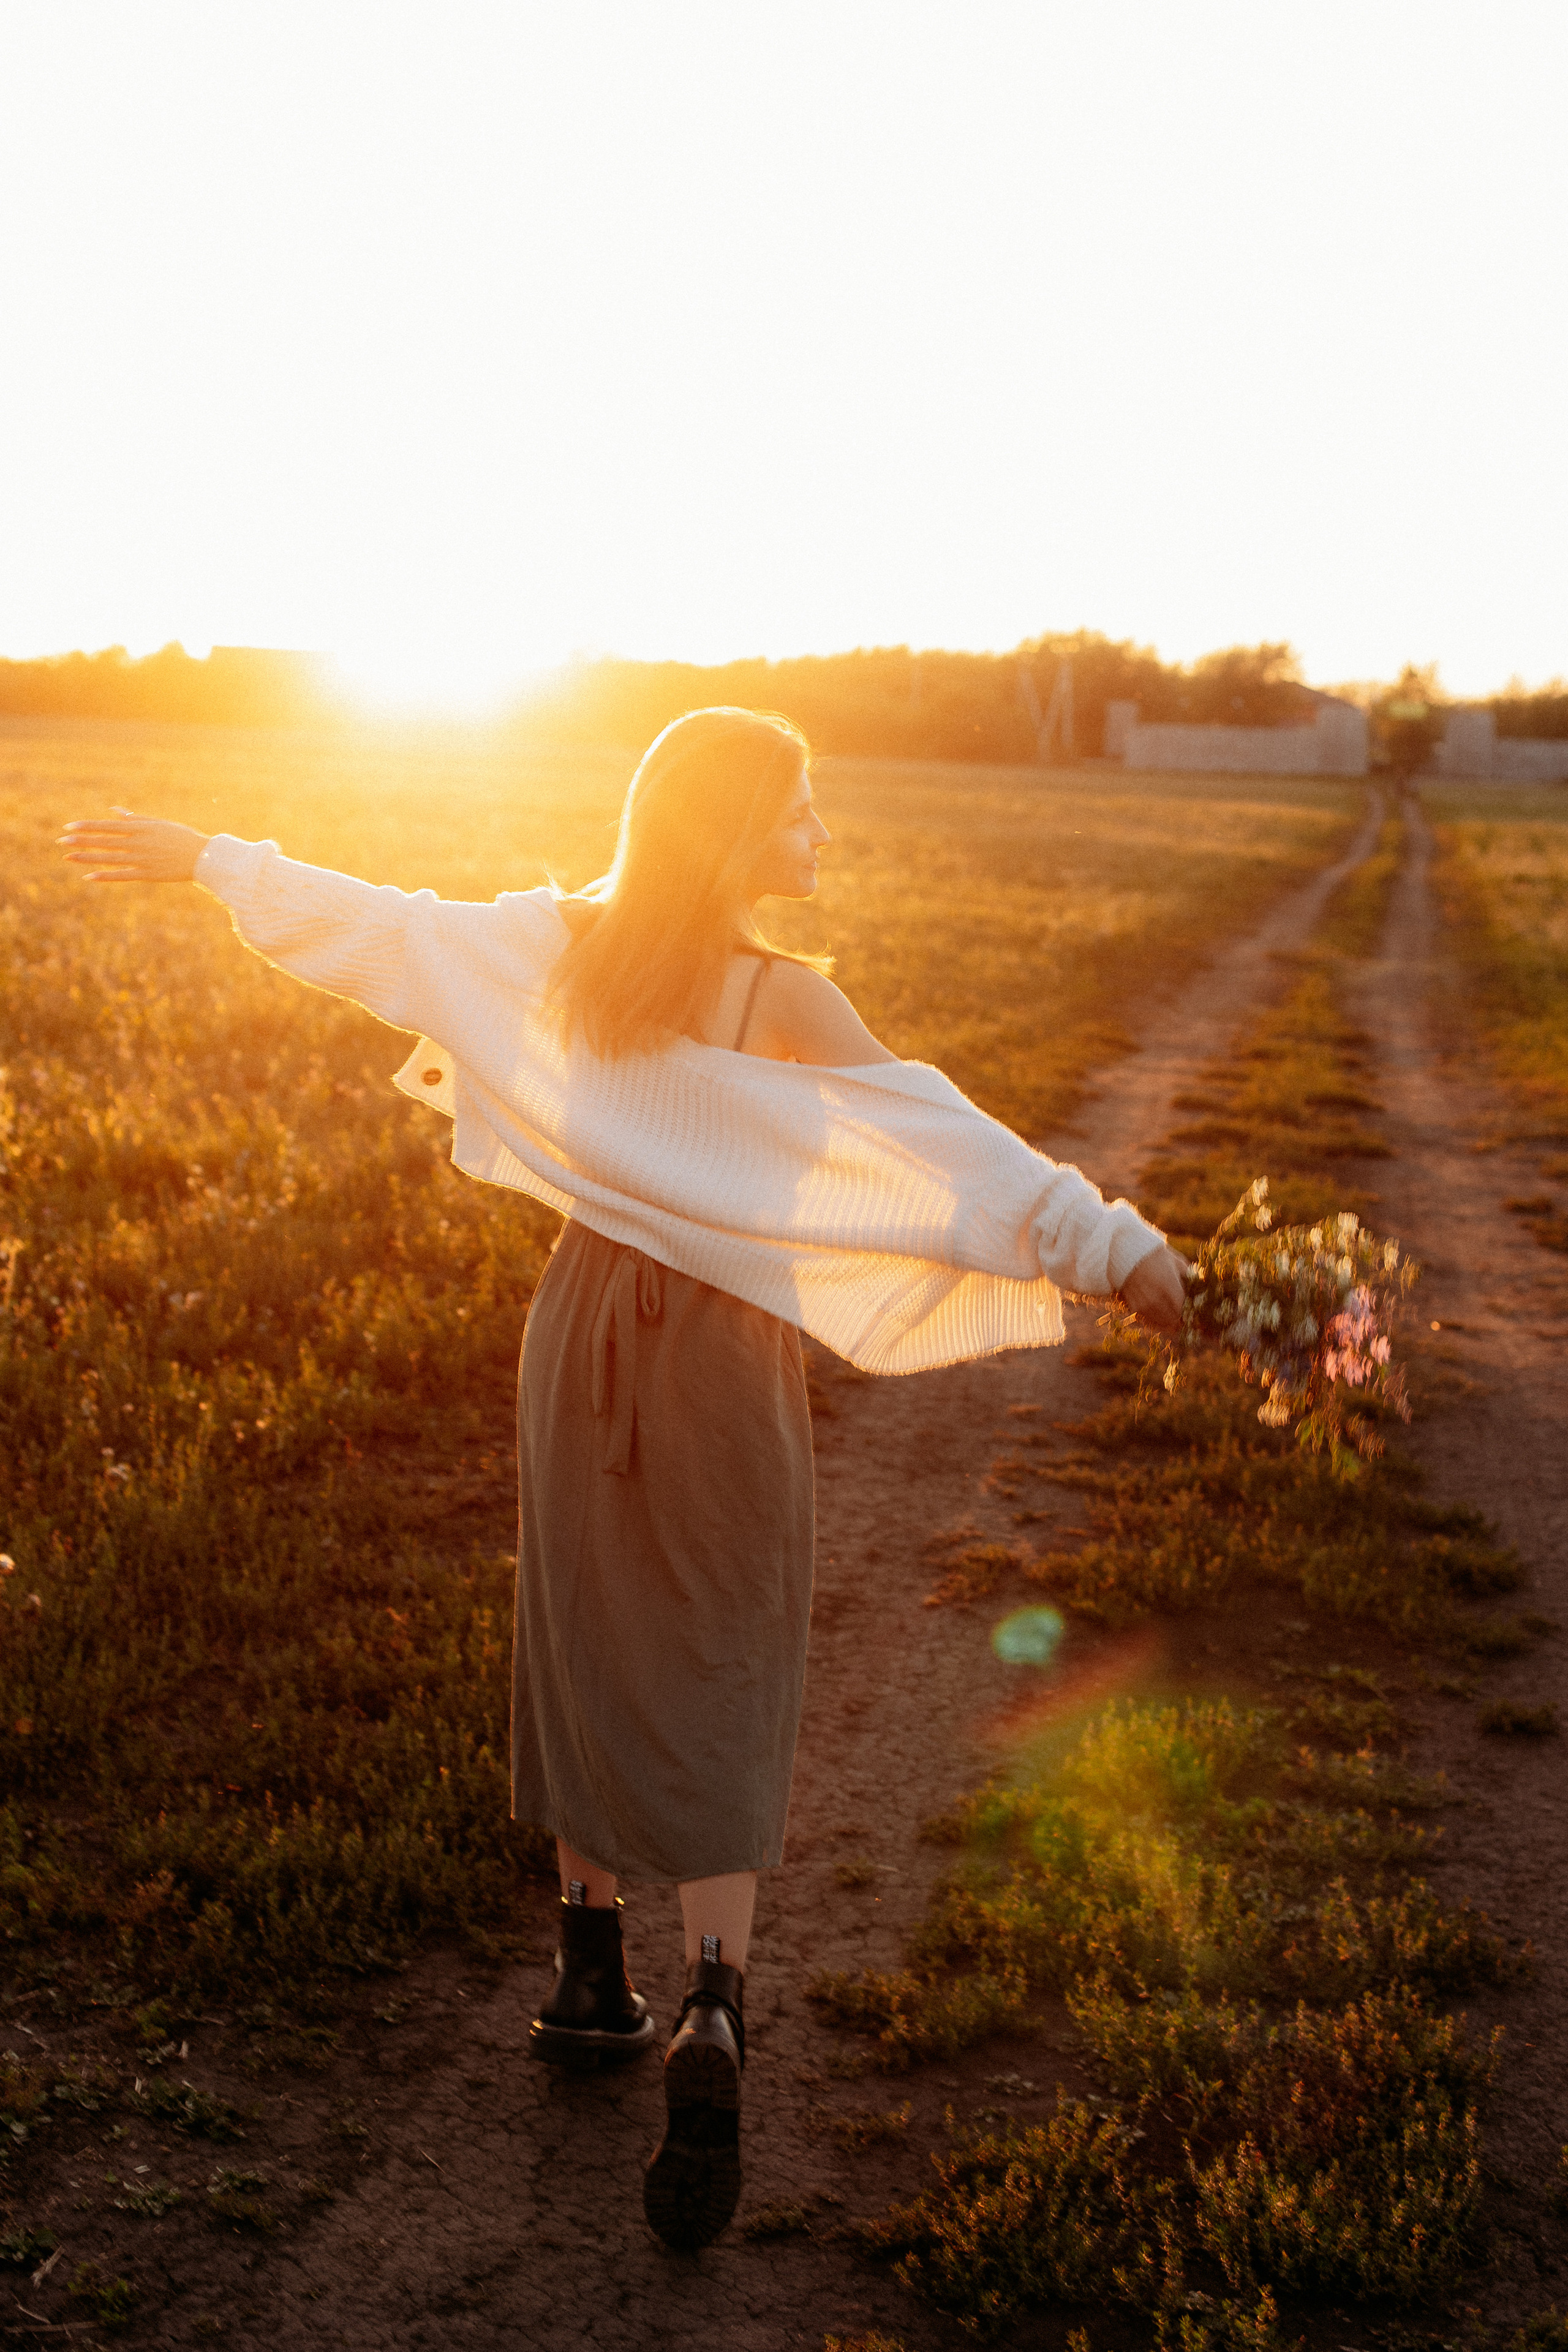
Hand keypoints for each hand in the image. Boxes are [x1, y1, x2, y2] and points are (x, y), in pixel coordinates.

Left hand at [59, 809, 210, 883]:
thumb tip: (114, 812)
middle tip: (61, 841)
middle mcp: (137, 843)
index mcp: (139, 828)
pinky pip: (121, 875)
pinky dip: (105, 876)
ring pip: (108, 858)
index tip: (69, 826)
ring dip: (87, 858)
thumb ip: (134, 819)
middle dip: (80, 841)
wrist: (202, 857)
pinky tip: (89, 877)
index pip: (107, 826)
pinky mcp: (146, 874)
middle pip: (103, 841)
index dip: (87, 826)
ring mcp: (141, 859)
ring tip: (68, 858)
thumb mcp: (157, 823)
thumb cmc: (180, 837)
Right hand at [1119, 1243, 1188, 1334]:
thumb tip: (1203, 1287)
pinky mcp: (1134, 1306)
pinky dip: (1156, 1319)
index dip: (1189, 1314)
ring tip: (1175, 1318)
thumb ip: (1191, 1276)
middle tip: (1186, 1319)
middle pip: (1173, 1318)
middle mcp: (1156, 1297)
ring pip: (1161, 1322)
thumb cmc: (1156, 1256)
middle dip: (1181, 1319)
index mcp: (1169, 1285)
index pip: (1183, 1309)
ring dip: (1169, 1321)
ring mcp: (1144, 1303)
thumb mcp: (1177, 1262)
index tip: (1194, 1314)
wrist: (1127, 1254)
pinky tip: (1161, 1314)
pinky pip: (1149, 1319)